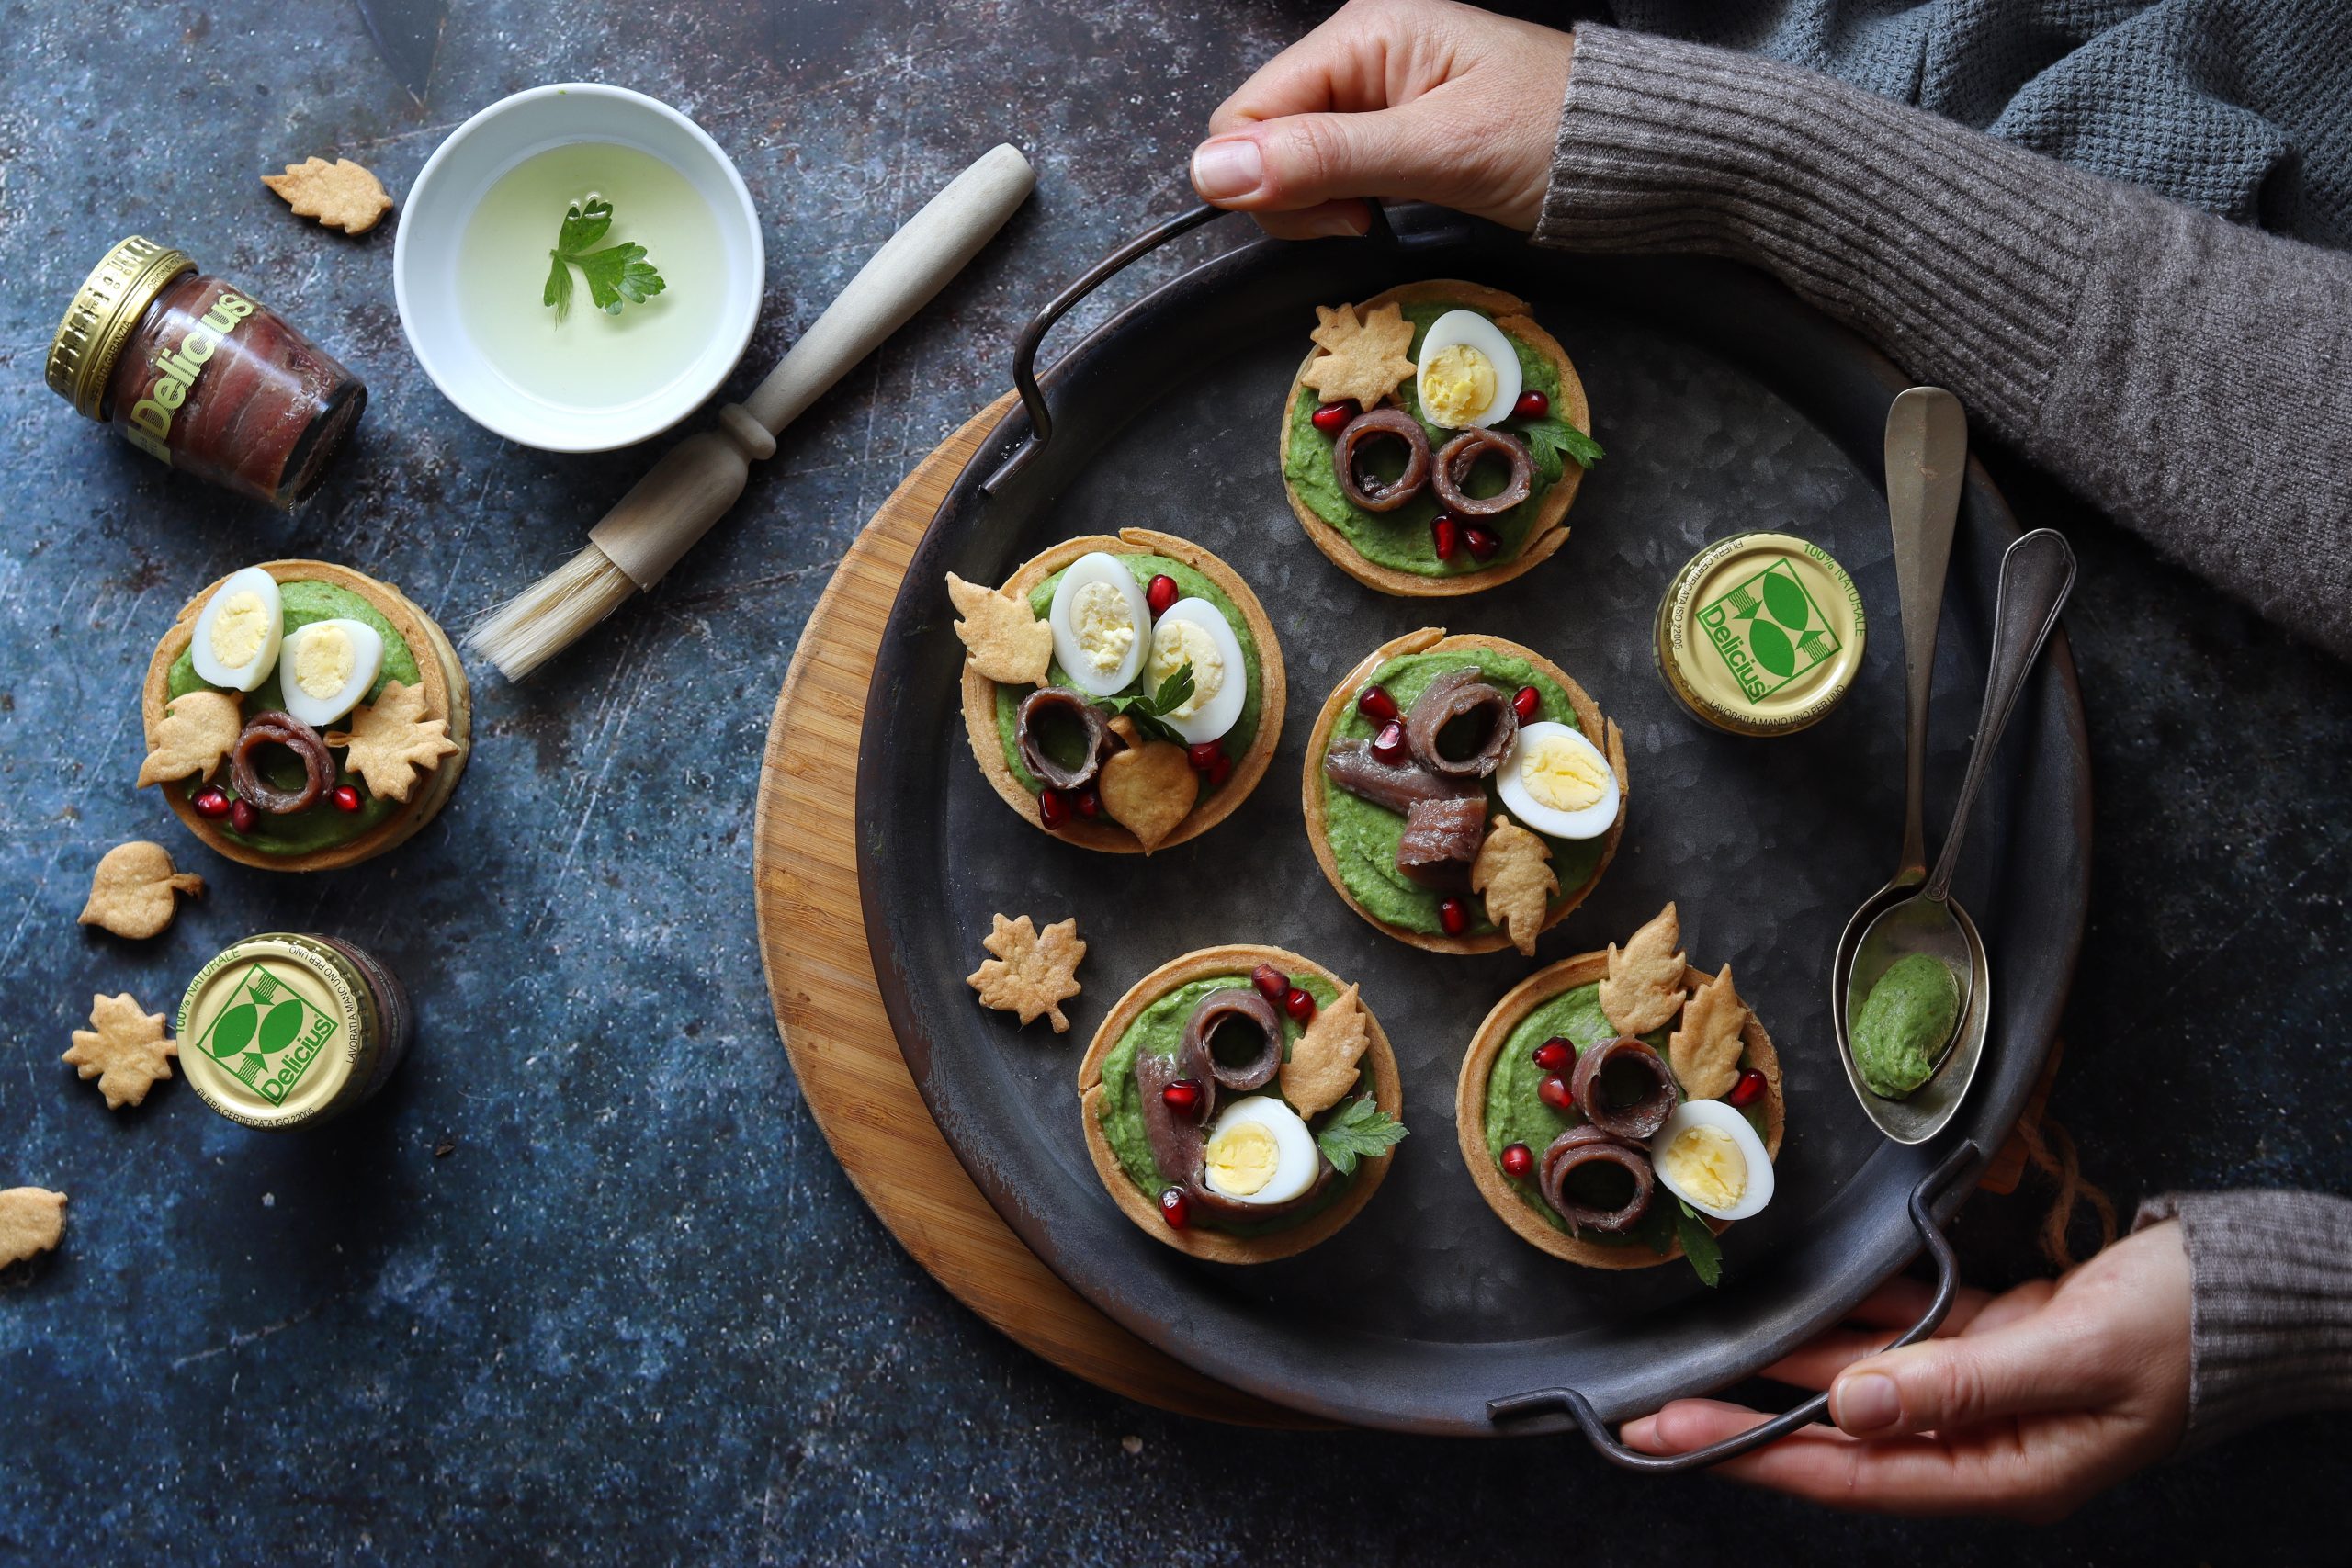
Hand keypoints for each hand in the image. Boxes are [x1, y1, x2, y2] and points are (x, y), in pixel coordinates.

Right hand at [1190, 0, 1575, 237]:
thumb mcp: (1436, 151)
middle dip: (1294, 194)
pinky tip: (1387, 207)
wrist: (1634, 151)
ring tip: (1385, 212)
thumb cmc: (1552, 140)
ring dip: (1320, 202)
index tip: (1342, 215)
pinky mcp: (1388, 128)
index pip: (1247, 111)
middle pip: (1261, 137)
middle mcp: (1356, 53)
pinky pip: (1328, 170)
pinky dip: (1344, 201)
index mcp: (1362, 33)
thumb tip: (1213, 171)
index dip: (1267, 178)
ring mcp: (1371, 91)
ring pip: (1290, 161)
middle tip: (1367, 218)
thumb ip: (1323, 158)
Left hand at [1624, 1222, 2191, 1521]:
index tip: (1677, 1437)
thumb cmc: (2187, 1330)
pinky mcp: (1998, 1339)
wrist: (2258, 1290)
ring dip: (1787, 1360)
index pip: (1855, 1473)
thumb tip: (1856, 1408)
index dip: (1759, 1453)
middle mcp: (1985, 1439)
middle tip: (1651, 1405)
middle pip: (1841, 1432)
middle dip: (1746, 1414)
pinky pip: (1905, 1329)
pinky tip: (1796, 1297)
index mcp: (2006, 1469)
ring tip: (1702, 1349)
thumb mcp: (2075, 1354)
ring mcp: (1989, 1390)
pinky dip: (1852, 1312)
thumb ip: (1961, 1382)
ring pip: (1863, 1377)